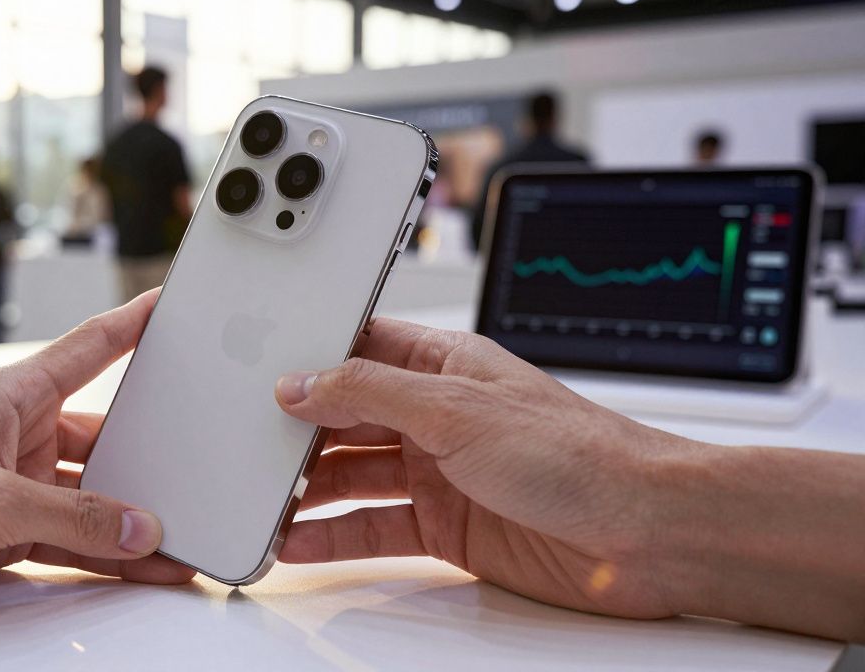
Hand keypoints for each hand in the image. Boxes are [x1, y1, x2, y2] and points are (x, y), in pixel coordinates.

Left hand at [0, 288, 192, 618]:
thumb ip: (72, 520)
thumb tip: (138, 528)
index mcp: (11, 396)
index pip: (90, 349)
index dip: (133, 324)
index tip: (170, 305)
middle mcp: (16, 434)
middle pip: (102, 438)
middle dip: (146, 458)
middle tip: (195, 469)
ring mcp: (11, 484)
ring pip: (88, 498)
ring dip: (127, 520)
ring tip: (176, 539)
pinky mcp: (0, 530)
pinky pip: (67, 538)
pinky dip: (100, 554)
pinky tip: (136, 565)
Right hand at [273, 318, 696, 620]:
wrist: (647, 533)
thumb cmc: (581, 453)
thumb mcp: (457, 407)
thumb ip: (370, 393)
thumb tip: (302, 383)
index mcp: (442, 365)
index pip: (357, 351)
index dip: (307, 361)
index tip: (256, 376)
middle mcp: (436, 417)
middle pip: (345, 419)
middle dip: (296, 434)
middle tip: (246, 449)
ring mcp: (440, 473)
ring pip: (352, 477)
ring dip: (306, 491)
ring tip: (260, 504)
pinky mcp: (446, 529)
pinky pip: (373, 529)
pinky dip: (333, 537)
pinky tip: (298, 542)